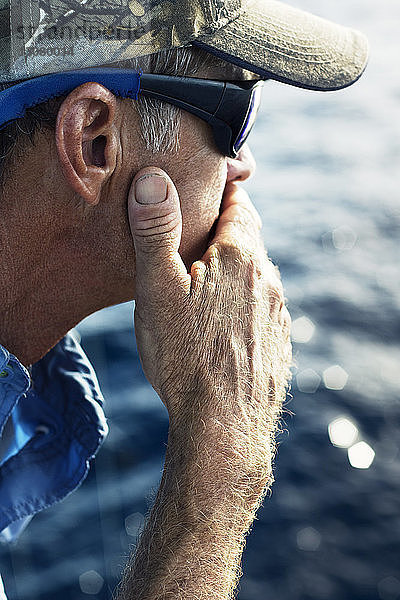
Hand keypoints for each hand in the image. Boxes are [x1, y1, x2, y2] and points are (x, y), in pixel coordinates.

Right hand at [128, 167, 291, 429]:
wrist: (223, 425)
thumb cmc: (184, 357)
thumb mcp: (158, 290)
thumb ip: (157, 232)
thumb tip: (154, 180)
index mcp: (240, 257)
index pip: (240, 206)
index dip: (222, 194)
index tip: (206, 190)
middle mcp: (266, 280)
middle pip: (248, 241)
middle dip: (223, 233)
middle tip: (193, 237)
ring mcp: (276, 313)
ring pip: (255, 276)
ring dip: (233, 271)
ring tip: (203, 281)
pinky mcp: (277, 341)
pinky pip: (260, 308)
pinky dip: (242, 303)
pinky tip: (221, 322)